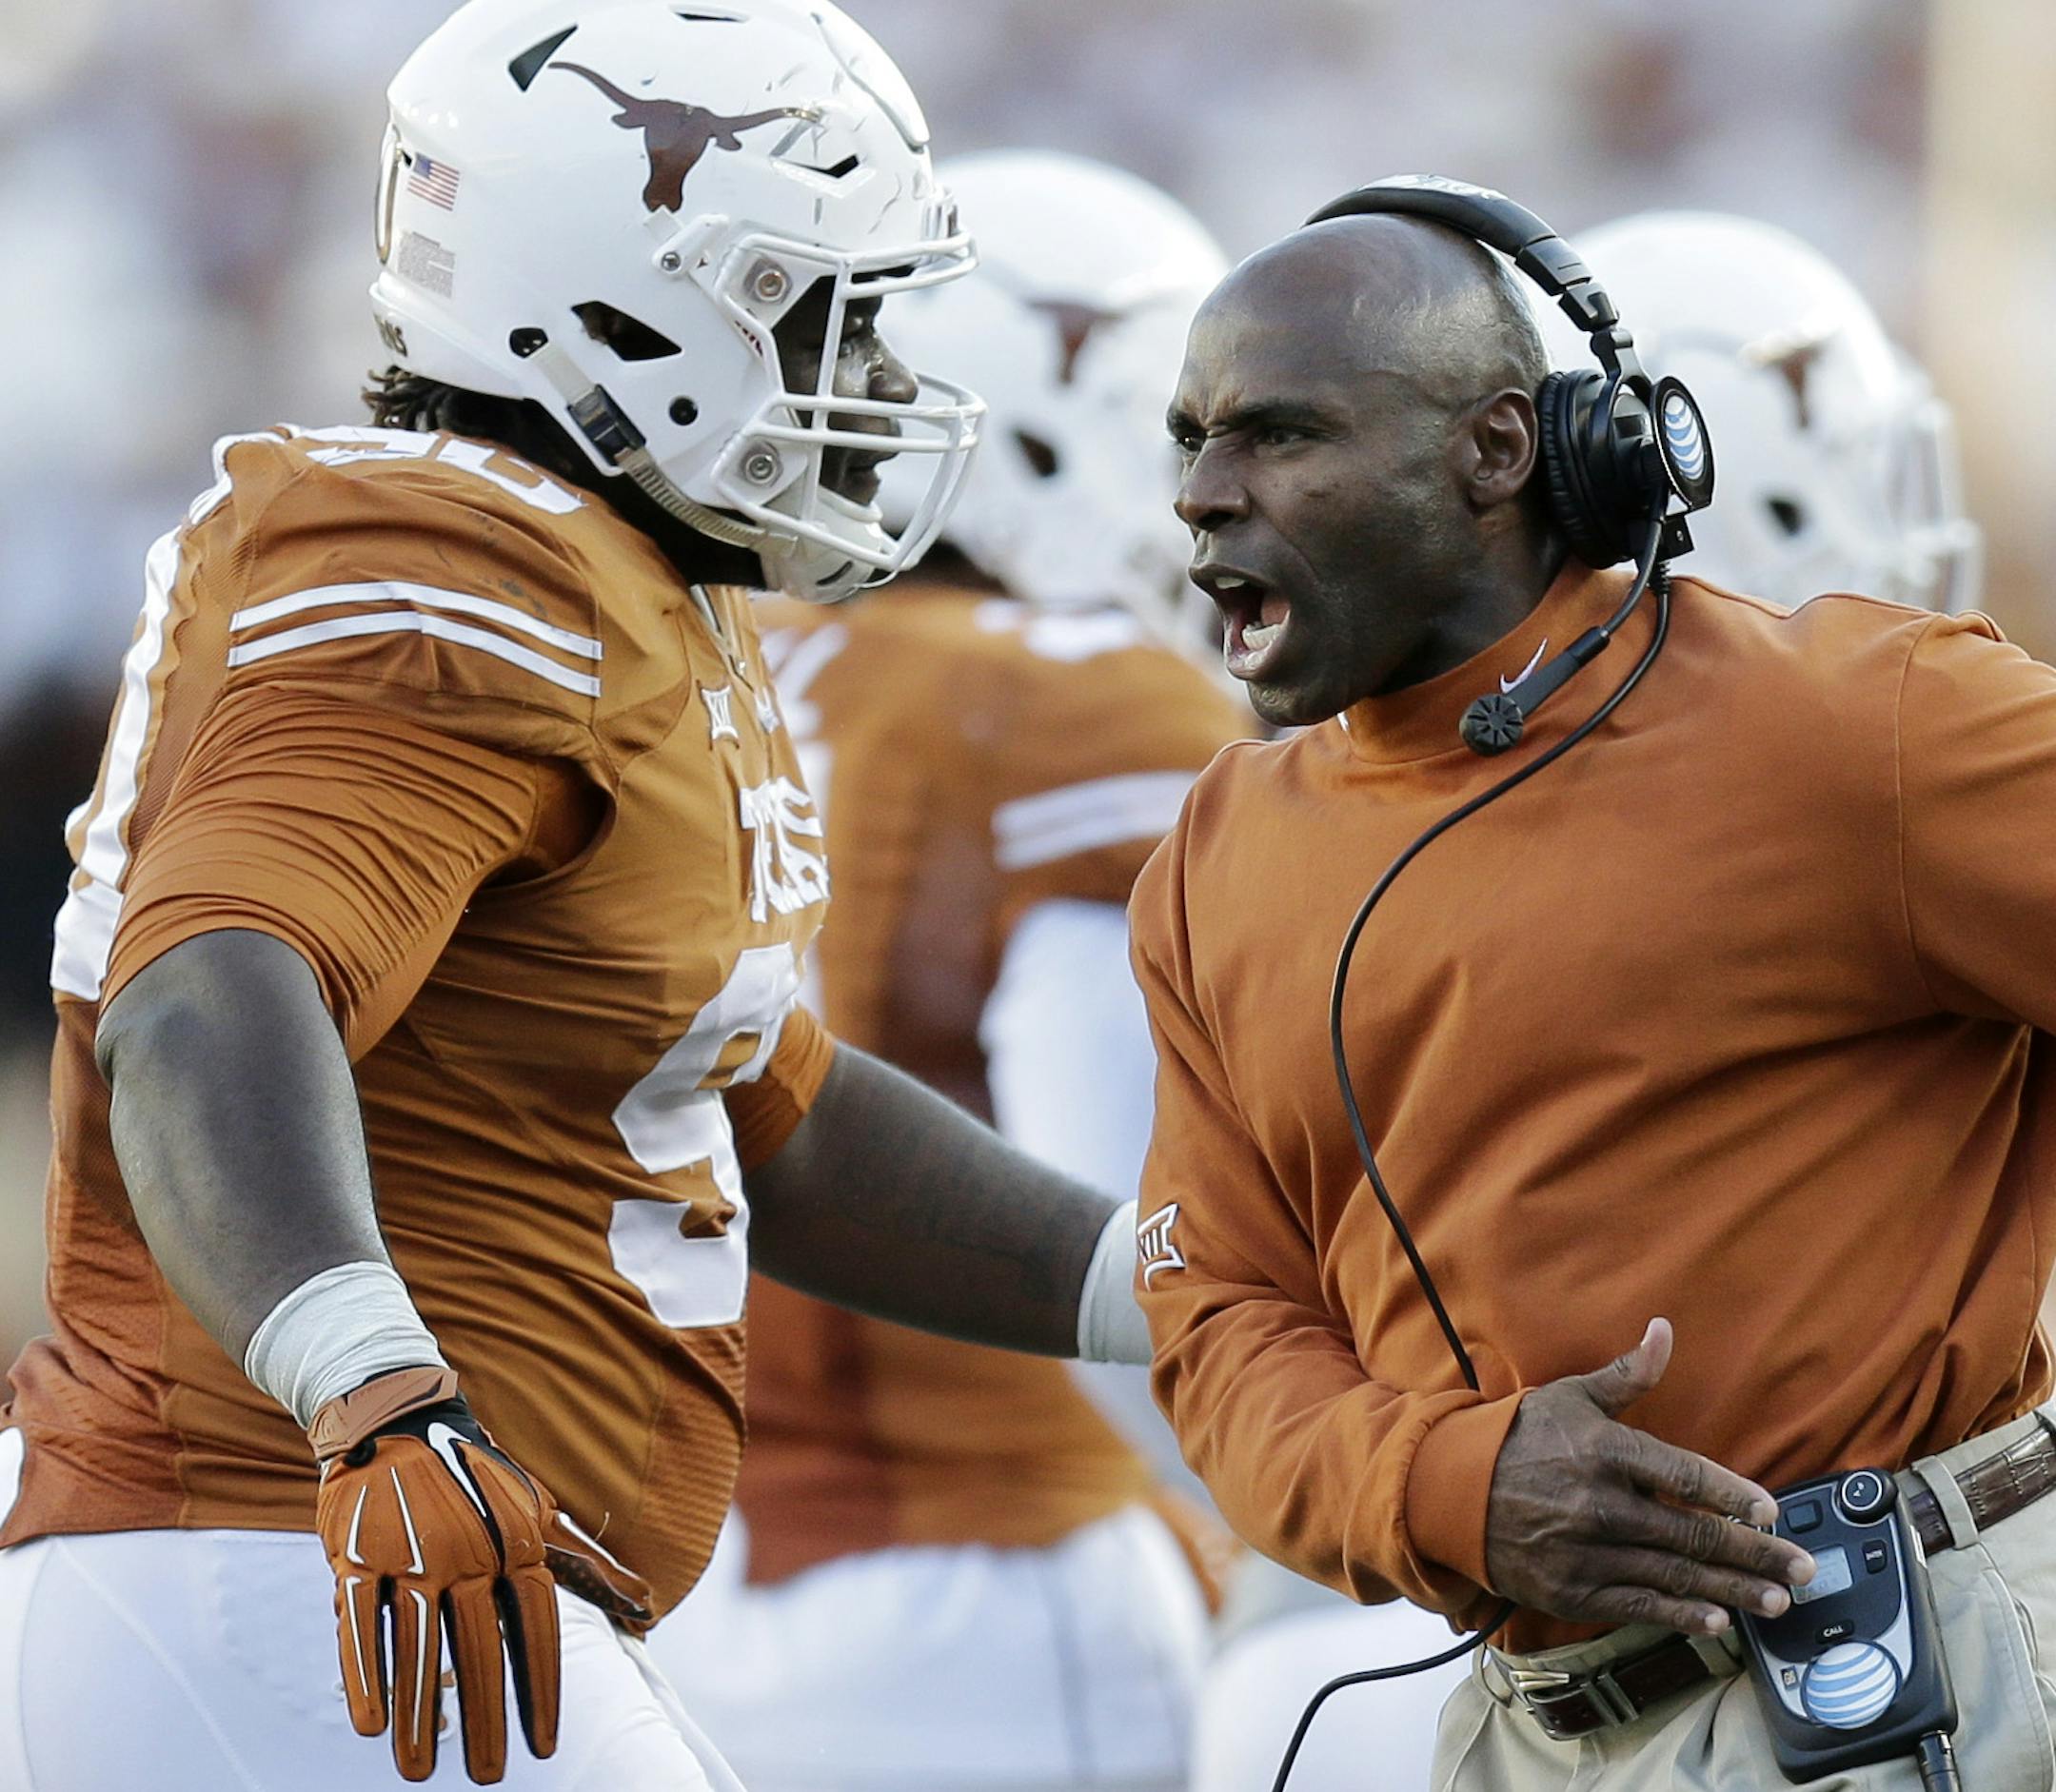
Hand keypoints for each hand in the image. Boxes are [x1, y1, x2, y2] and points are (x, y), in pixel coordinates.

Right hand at [310, 1367, 560, 1783]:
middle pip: (478, 1647)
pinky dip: (365, 1675)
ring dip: (419, 1714)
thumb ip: (590, 1564)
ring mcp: (409, 1554)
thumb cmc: (479, 1477)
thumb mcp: (540, 1512)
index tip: (544, 1745)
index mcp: (515, 1543)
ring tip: (421, 1772)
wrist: (398, 1416)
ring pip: (416, 1647)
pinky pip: (360, 1624)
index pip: (536, 1628)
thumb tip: (650, 1608)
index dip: (540, 1688)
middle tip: (489, 1776)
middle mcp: (467, 1551)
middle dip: (485, 1717)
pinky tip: (372, 1724)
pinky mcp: (356, 1556)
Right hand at [1483, 1318, 1815, 1634]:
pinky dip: (1681, 1614)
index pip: (1687, 1475)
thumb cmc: (1520, 1438)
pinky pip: (1639, 1604)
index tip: (1772, 1512)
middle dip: (1755, 1552)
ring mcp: (1587, 1552)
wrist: (1451, 1490)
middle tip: (1800, 1568)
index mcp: (1606, 1451)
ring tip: (1777, 1599)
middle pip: (1695, 1533)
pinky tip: (1718, 1618)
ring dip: (1734, 1590)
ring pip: (1676, 1574)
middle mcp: (1601, 1504)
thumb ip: (1627, 1374)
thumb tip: (1664, 1331)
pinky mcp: (1572, 1590)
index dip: (1735, 1495)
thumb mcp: (1571, 1396)